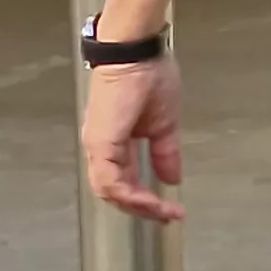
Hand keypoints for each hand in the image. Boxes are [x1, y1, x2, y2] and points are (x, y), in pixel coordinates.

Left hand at [83, 59, 182, 223]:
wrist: (137, 52)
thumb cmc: (148, 76)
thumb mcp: (163, 124)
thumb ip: (165, 154)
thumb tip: (172, 178)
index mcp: (113, 141)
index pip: (123, 180)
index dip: (144, 198)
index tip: (169, 209)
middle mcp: (100, 146)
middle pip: (113, 191)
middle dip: (141, 208)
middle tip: (166, 218)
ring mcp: (97, 144)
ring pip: (109, 190)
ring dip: (137, 206)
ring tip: (162, 213)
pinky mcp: (101, 141)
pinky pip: (109, 179)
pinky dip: (129, 195)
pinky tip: (150, 202)